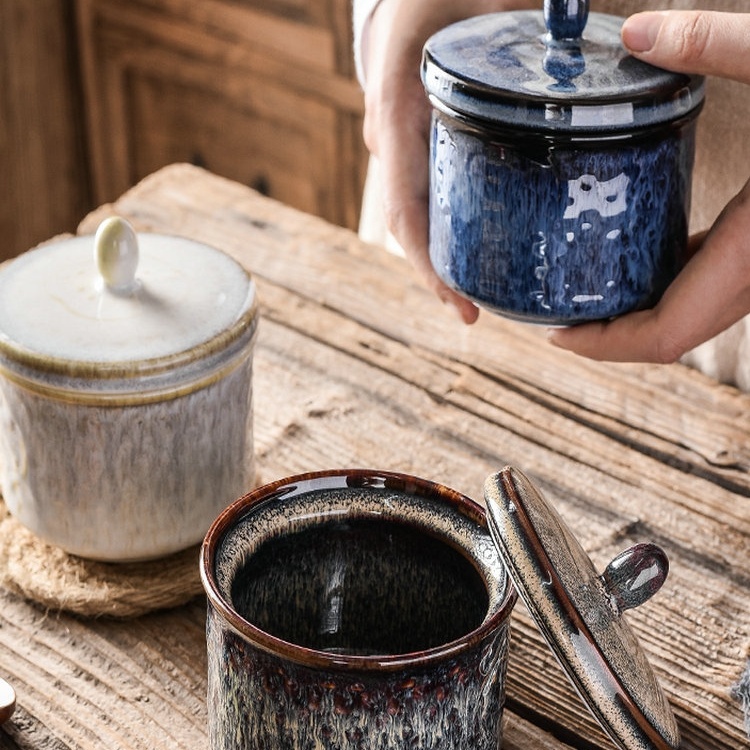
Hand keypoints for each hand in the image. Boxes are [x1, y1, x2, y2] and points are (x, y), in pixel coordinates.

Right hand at [362, 0, 535, 323]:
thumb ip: (528, 22)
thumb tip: (603, 39)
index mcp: (397, 109)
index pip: (404, 203)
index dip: (425, 260)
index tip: (456, 301)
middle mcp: (390, 136)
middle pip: (407, 220)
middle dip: (435, 271)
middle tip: (472, 314)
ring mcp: (398, 143)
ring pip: (413, 211)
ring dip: (440, 254)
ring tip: (475, 295)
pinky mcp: (414, 144)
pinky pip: (424, 191)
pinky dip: (445, 225)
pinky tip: (475, 246)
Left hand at [549, 10, 749, 362]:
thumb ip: (716, 44)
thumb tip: (638, 31)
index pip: (668, 334)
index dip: (607, 346)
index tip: (555, 335)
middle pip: (672, 334)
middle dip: (610, 336)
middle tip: (553, 314)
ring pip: (695, 313)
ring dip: (639, 313)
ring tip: (582, 290)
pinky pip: (713, 282)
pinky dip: (670, 281)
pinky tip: (640, 255)